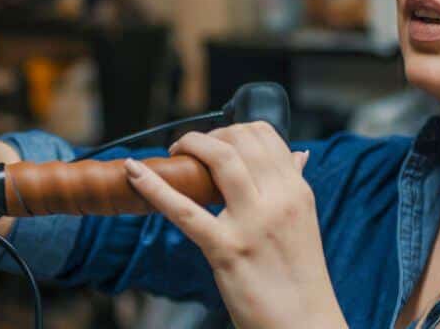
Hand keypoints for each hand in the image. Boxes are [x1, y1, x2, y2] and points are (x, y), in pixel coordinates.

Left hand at [123, 122, 344, 327]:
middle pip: (240, 141)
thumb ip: (294, 186)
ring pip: (220, 159)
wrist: (305, 322)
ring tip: (174, 153)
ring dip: (190, 145)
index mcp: (297, 192)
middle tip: (190, 148)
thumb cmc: (300, 276)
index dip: (233, 128)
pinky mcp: (227, 250)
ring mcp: (253, 224)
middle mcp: (279, 201)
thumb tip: (298, 154)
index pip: (266, 136)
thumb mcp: (304, 222)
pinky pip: (185, 210)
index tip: (216, 140)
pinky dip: (154, 187)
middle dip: (208, 136)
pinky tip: (134, 173)